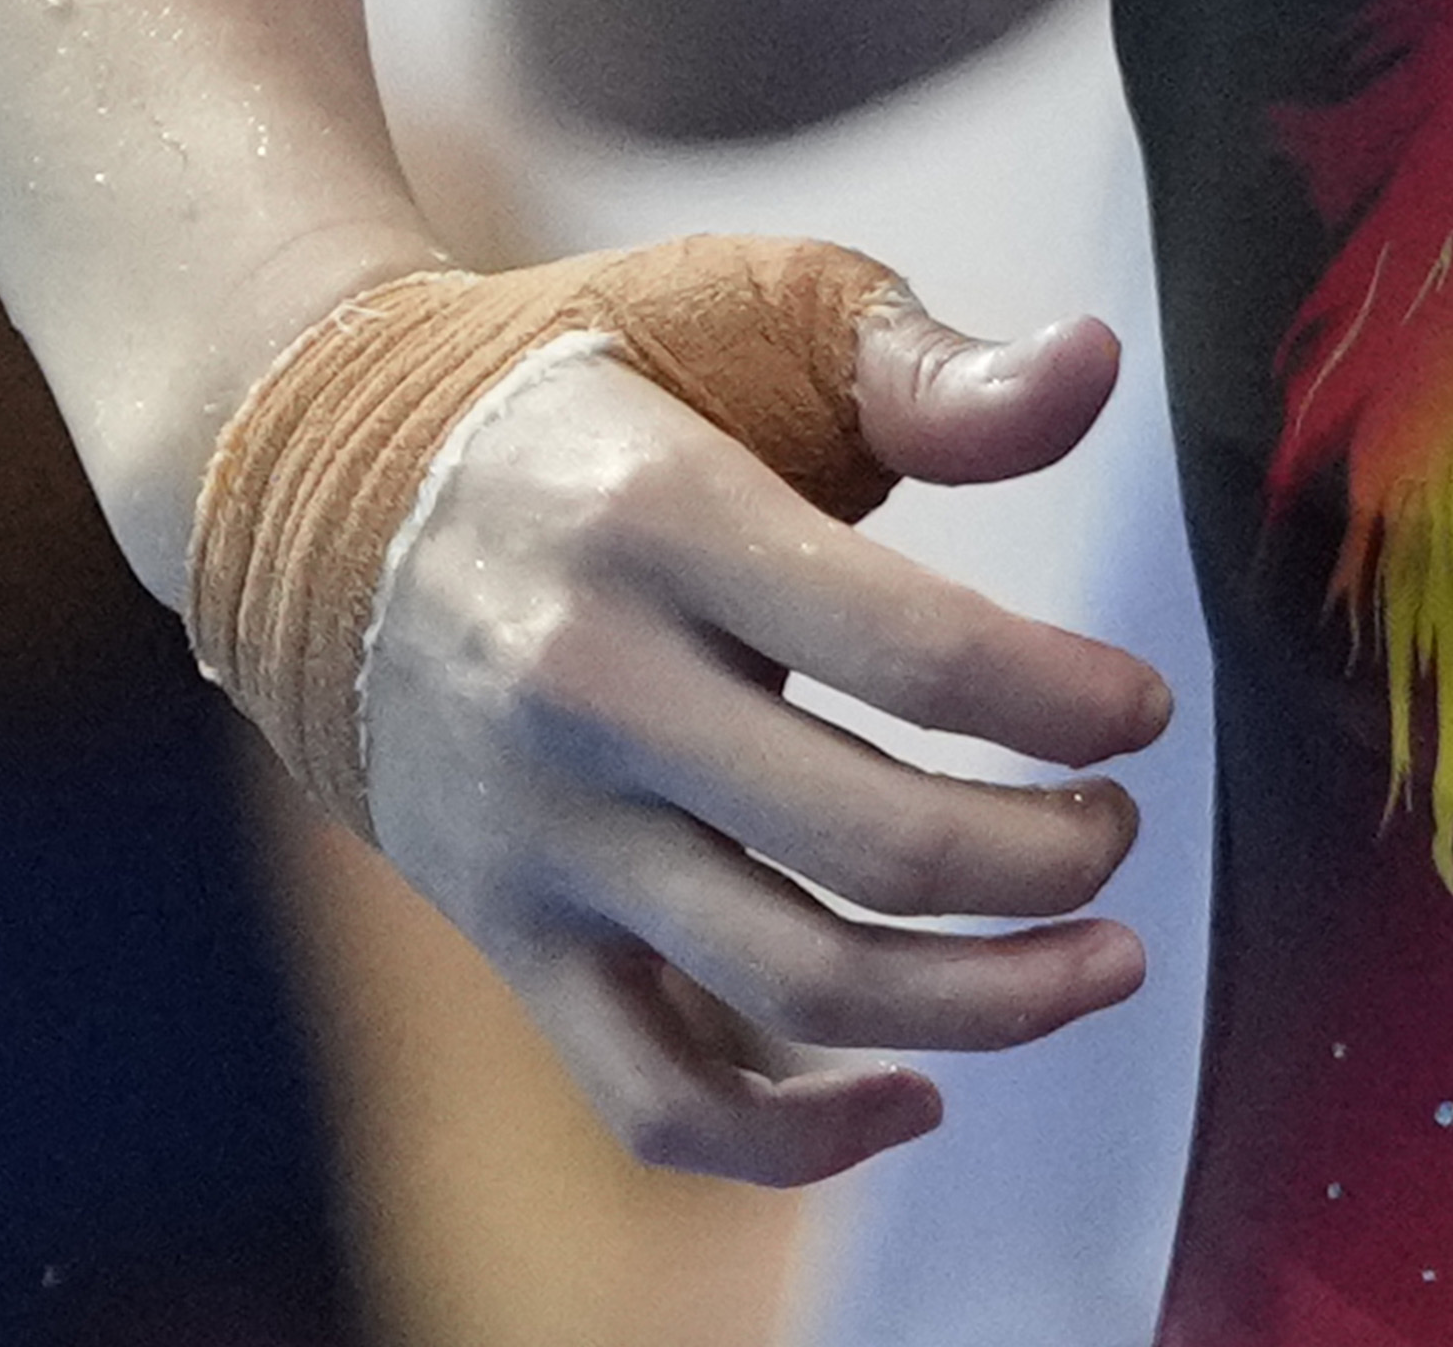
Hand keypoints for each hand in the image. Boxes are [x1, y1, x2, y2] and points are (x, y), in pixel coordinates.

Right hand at [352, 293, 1177, 1184]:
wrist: (313, 482)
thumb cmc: (586, 380)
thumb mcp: (748, 311)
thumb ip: (925, 367)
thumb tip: (1090, 369)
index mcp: (662, 517)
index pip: (914, 652)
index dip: (1064, 700)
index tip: (1139, 711)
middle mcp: (589, 689)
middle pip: (873, 841)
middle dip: (1049, 858)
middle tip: (1119, 827)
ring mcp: (542, 831)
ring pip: (791, 985)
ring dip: (984, 1004)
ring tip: (1099, 964)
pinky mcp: (508, 932)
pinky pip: (654, 1096)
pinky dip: (796, 1140)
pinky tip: (919, 1094)